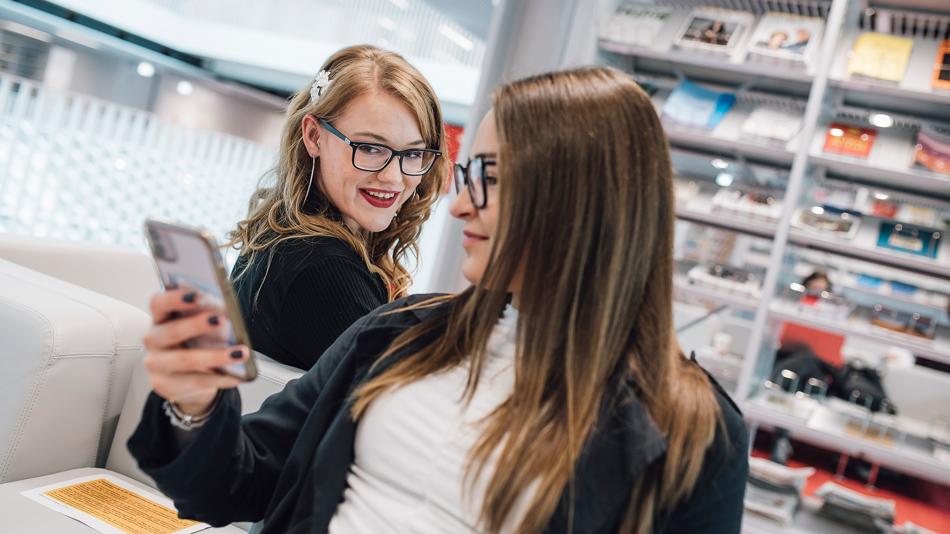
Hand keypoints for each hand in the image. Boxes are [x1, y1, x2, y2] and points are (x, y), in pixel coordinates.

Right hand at [143, 288, 246, 414]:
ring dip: (215, 356)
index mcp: (162, 317)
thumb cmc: (201, 340)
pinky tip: (236, 375)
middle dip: (196, 325)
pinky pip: (194, 382)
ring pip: (184, 360)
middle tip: (221, 321)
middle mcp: (154, 339)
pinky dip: (218, 378)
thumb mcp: (208, 322)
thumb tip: (221, 310)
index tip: (195, 295)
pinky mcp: (164, 385)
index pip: (159, 303)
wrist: (196, 375)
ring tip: (240, 353)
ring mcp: (156, 364)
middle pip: (170, 331)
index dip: (174, 298)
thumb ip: (211, 311)